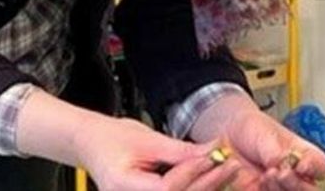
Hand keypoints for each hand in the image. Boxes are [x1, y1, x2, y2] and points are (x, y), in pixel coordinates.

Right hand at [76, 115, 240, 190]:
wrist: (93, 145)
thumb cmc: (112, 139)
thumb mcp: (147, 139)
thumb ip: (180, 150)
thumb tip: (212, 150)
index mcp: (122, 186)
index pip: (166, 187)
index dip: (192, 172)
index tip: (215, 155)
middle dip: (207, 183)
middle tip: (231, 165)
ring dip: (206, 189)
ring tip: (228, 172)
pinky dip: (195, 190)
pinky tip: (214, 182)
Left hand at [191, 94, 324, 189]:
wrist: (228, 134)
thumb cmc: (253, 129)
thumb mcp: (267, 136)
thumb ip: (275, 152)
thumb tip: (281, 164)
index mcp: (303, 156)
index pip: (321, 166)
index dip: (315, 169)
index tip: (301, 165)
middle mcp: (295, 175)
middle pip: (309, 190)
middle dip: (296, 184)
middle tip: (282, 173)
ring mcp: (279, 187)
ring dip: (280, 189)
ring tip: (268, 174)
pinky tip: (255, 182)